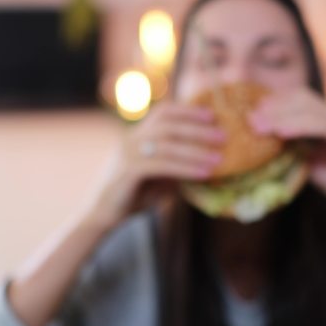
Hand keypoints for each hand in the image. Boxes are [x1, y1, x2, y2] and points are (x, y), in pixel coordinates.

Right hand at [87, 102, 225, 226]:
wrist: (103, 215)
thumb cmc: (132, 196)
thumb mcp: (159, 177)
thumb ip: (175, 167)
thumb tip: (207, 162)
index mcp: (138, 135)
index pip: (163, 113)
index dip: (187, 110)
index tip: (211, 114)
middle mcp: (131, 140)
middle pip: (168, 125)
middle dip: (197, 128)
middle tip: (222, 136)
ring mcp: (128, 154)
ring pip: (166, 144)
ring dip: (196, 150)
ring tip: (218, 158)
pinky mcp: (128, 172)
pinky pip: (161, 165)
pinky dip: (185, 168)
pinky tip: (203, 174)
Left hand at [248, 87, 325, 218]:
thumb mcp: (309, 164)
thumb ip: (292, 151)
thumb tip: (262, 147)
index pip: (296, 99)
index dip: (272, 103)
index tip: (247, 114)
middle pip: (300, 98)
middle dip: (271, 106)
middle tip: (247, 120)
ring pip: (309, 109)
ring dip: (280, 116)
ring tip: (258, 126)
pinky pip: (324, 126)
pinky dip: (300, 126)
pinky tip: (281, 133)